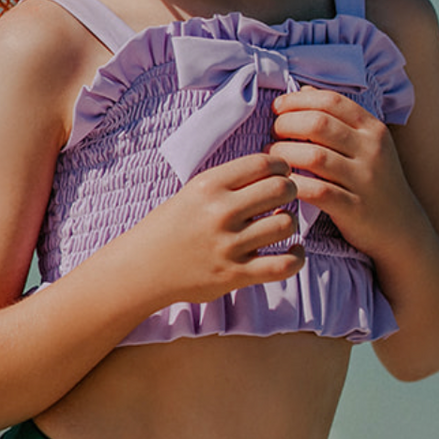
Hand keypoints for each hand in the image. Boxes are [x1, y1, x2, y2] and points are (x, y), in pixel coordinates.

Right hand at [134, 150, 304, 306]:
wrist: (142, 268)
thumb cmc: (170, 226)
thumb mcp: (193, 192)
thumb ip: (229, 182)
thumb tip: (274, 171)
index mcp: (209, 185)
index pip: (263, 163)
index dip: (281, 165)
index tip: (282, 172)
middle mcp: (221, 212)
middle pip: (282, 189)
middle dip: (290, 190)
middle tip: (285, 196)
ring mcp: (229, 245)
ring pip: (286, 224)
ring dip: (291, 222)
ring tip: (281, 222)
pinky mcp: (235, 274)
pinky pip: (284, 265)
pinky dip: (297, 257)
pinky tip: (294, 250)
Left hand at [270, 87, 421, 262]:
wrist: (402, 228)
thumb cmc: (374, 181)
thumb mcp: (366, 144)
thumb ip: (337, 117)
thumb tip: (303, 90)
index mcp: (373, 129)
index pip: (330, 101)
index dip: (297, 101)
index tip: (278, 108)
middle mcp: (372, 151)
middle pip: (318, 124)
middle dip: (286, 124)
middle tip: (272, 133)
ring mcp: (365, 180)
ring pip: (314, 156)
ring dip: (283, 153)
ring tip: (272, 157)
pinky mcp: (354, 209)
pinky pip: (316, 191)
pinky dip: (294, 184)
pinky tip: (283, 182)